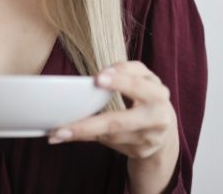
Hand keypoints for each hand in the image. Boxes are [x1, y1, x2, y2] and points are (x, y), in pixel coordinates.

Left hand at [48, 61, 177, 159]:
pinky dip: (89, 138)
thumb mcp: (144, 78)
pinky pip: (109, 143)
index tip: (97, 78)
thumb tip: (96, 79)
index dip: (119, 81)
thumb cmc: (147, 95)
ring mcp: (148, 139)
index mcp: (158, 95)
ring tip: (57, 133)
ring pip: (109, 136)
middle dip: (89, 125)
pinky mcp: (139, 151)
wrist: (165, 127)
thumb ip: (125, 71)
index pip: (138, 86)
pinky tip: (71, 136)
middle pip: (118, 122)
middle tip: (61, 127)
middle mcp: (156, 119)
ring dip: (81, 134)